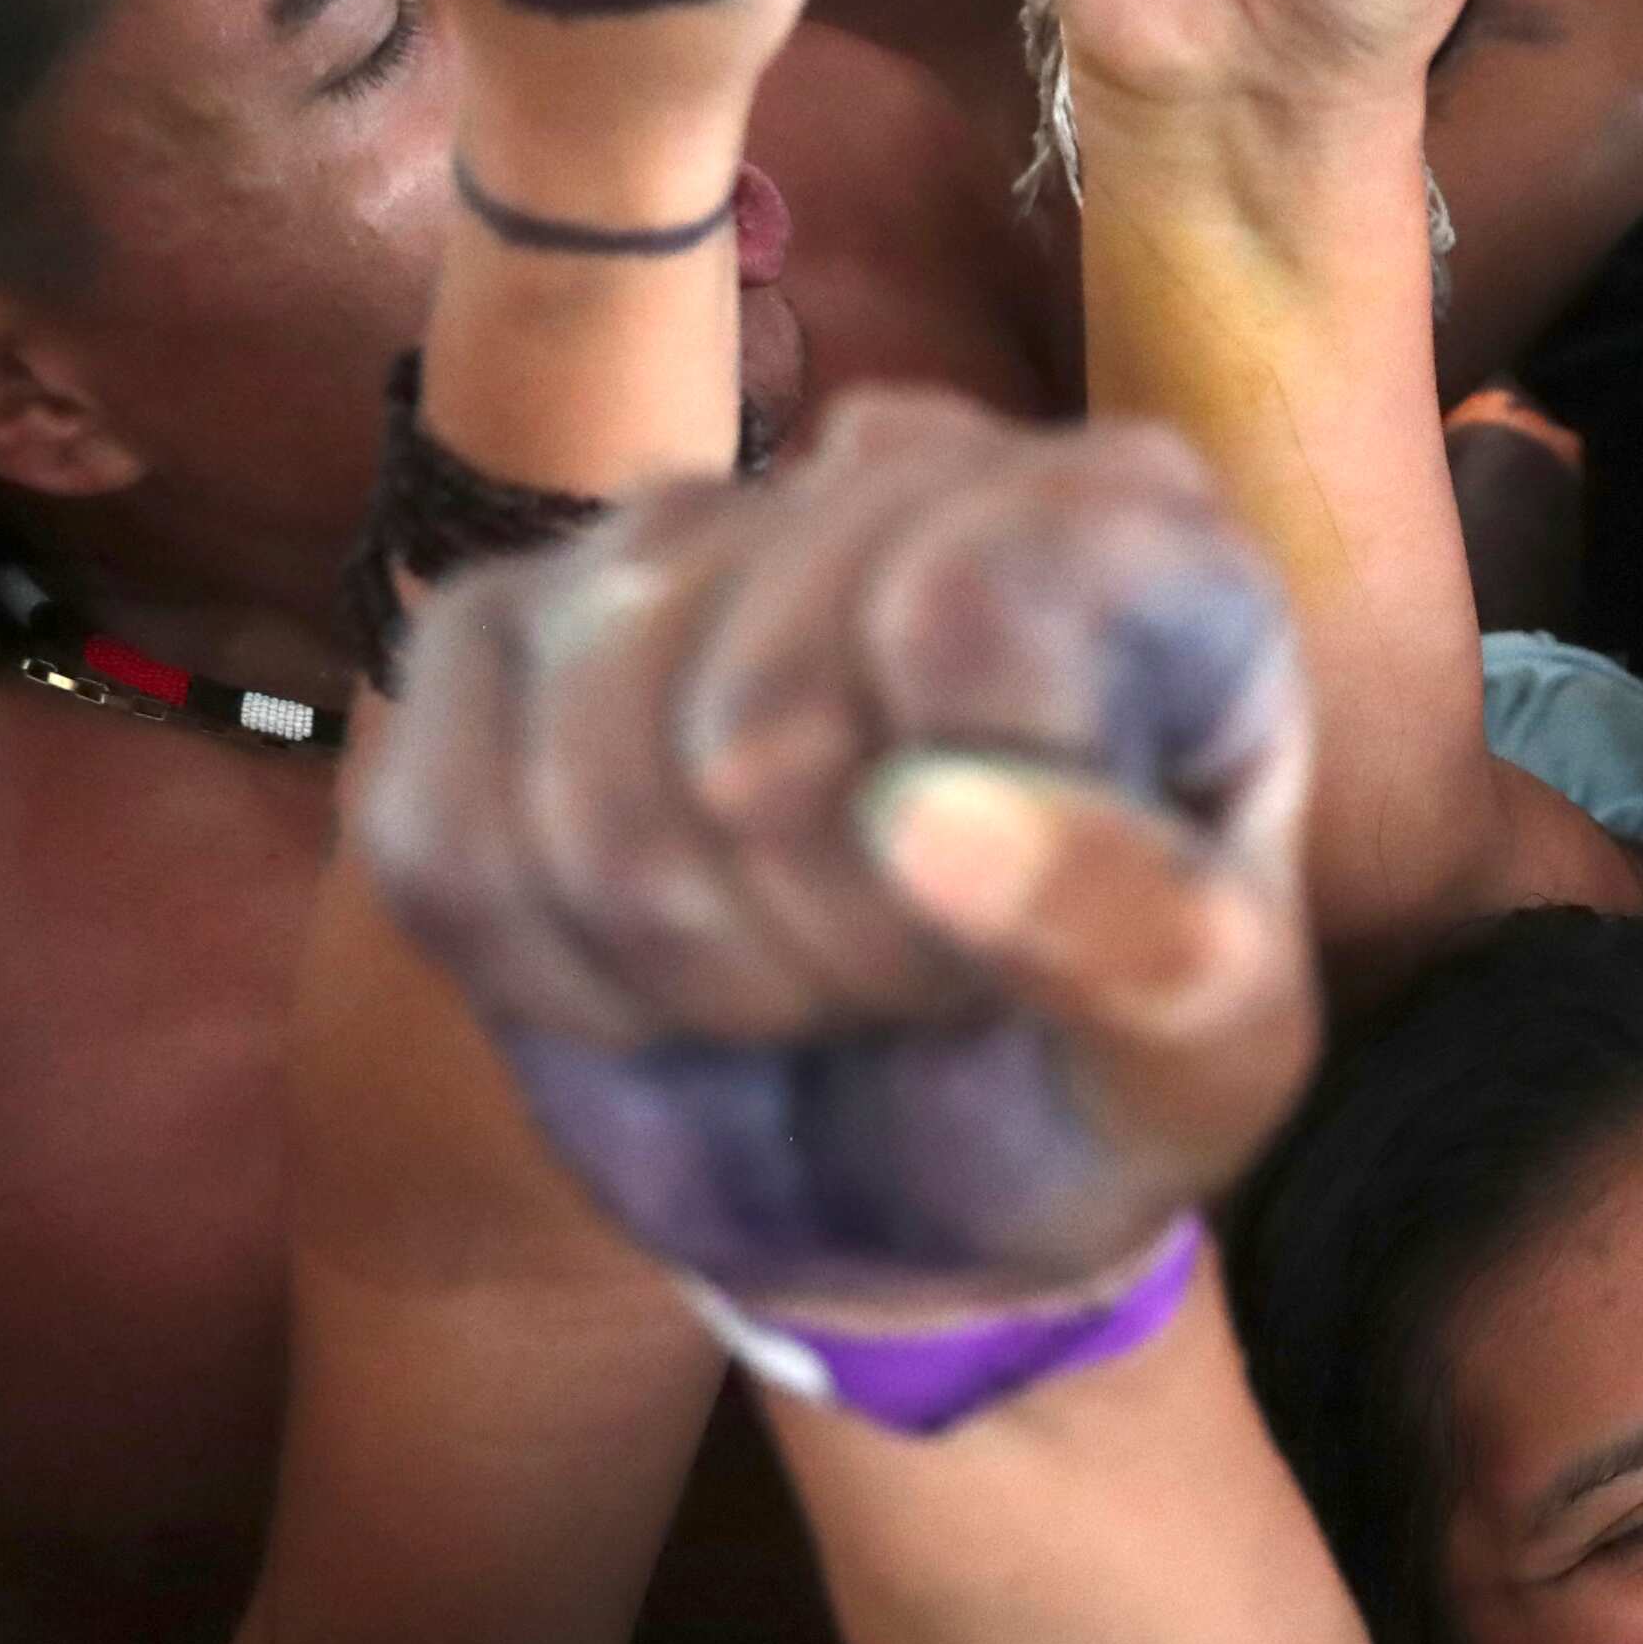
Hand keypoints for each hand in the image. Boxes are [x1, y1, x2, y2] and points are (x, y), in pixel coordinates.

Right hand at [360, 390, 1321, 1309]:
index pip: (949, 616)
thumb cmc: (1103, 1072)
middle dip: (828, 939)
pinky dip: (546, 974)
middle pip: (755, 708)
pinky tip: (666, 990)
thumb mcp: (1207, 1053)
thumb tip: (927, 819)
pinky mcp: (500, 642)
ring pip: (580, 761)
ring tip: (811, 987)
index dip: (953, 854)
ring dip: (694, 965)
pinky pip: (435, 824)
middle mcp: (898, 470)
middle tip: (917, 992)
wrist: (940, 1173)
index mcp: (1125, 523)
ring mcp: (682, 534)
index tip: (1024, 950)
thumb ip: (1140, 936)